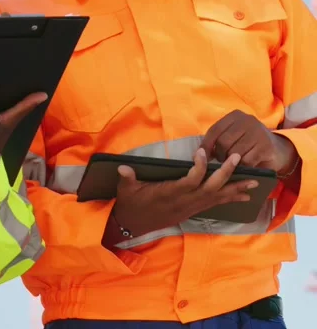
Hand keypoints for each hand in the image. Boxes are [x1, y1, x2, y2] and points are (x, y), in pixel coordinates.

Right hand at [104, 149, 255, 243]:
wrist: (134, 225)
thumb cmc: (131, 203)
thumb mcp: (126, 190)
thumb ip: (127, 178)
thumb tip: (122, 167)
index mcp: (170, 194)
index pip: (189, 181)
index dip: (198, 167)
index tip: (202, 151)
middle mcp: (184, 202)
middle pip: (210, 188)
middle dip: (226, 174)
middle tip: (239, 159)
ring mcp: (190, 207)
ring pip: (216, 198)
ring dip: (236, 190)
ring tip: (254, 183)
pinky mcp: (192, 210)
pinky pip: (214, 203)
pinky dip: (229, 198)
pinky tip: (242, 196)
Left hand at [200, 109, 299, 175]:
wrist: (278, 150)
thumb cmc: (250, 144)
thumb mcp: (235, 136)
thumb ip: (219, 139)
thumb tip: (198, 154)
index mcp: (236, 115)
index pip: (215, 130)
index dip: (206, 145)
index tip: (199, 157)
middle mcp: (247, 120)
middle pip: (223, 142)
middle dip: (220, 156)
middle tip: (222, 162)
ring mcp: (257, 132)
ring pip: (234, 153)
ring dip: (231, 163)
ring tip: (234, 164)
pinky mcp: (265, 146)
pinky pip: (246, 161)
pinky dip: (243, 167)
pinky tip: (246, 166)